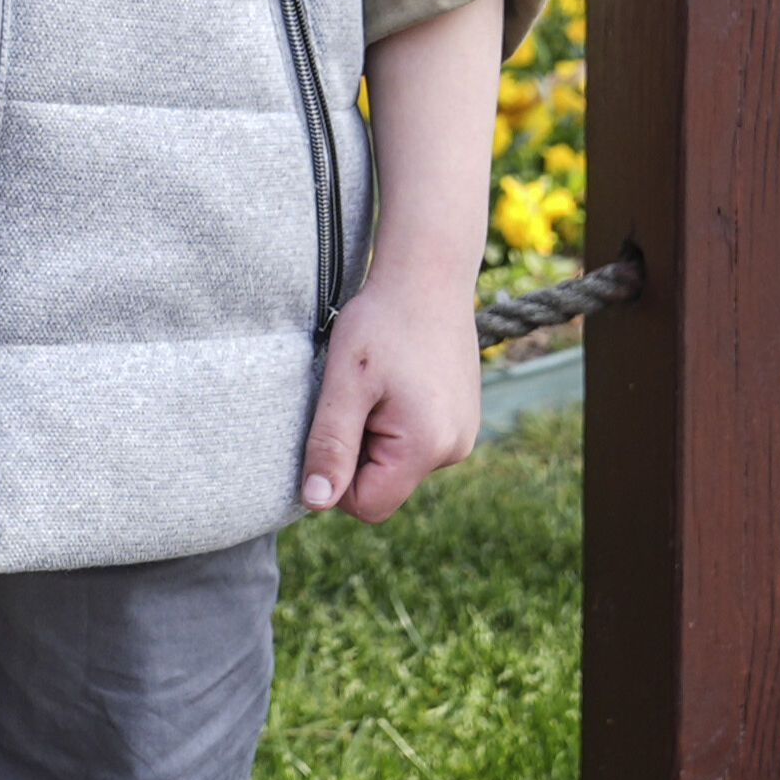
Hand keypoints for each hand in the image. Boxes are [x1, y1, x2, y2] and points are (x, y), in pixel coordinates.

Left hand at [301, 253, 480, 523]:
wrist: (429, 273)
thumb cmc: (382, 322)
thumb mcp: (344, 383)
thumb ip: (330, 445)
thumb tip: (315, 502)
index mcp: (427, 447)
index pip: (367, 505)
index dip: (338, 475)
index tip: (337, 421)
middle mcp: (455, 449)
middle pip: (384, 486)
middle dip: (359, 451)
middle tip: (358, 395)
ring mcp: (463, 434)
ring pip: (398, 465)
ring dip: (377, 435)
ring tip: (379, 383)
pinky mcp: (463, 419)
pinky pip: (416, 444)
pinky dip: (396, 422)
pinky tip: (398, 380)